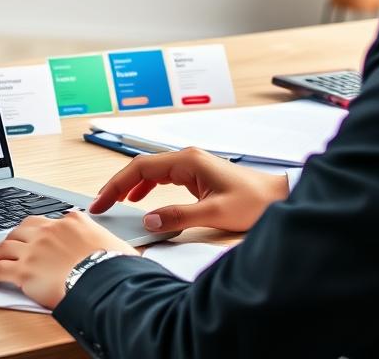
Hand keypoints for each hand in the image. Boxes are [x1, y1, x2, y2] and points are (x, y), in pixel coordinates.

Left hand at [0, 211, 136, 309]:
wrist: (106, 281)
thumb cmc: (114, 266)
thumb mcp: (114, 243)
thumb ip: (104, 240)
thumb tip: (112, 246)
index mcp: (71, 222)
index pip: (48, 221)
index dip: (37, 230)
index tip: (32, 236)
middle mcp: (49, 231)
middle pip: (21, 229)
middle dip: (10, 238)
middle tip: (3, 247)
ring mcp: (34, 249)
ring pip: (4, 247)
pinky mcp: (24, 270)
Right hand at [89, 147, 288, 233]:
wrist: (278, 198)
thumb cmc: (253, 201)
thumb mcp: (214, 213)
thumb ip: (179, 216)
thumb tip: (148, 220)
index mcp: (187, 161)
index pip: (140, 168)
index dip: (116, 185)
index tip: (101, 202)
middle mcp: (186, 158)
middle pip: (141, 167)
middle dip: (118, 185)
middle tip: (100, 204)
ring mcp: (191, 165)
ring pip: (150, 171)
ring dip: (130, 185)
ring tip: (114, 202)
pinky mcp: (195, 175)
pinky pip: (162, 177)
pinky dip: (146, 187)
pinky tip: (140, 199)